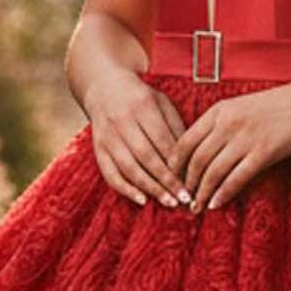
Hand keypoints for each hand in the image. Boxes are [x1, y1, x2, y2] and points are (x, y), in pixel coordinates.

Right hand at [84, 70, 188, 207]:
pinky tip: (141, 199)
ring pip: (129, 167)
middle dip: (166, 181)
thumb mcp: (161, 103)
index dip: (177, 164)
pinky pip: (109, 173)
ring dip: (150, 188)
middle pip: (146, 156)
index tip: (192, 182)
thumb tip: (191, 161)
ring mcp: (107, 136)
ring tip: (168, 202)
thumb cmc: (140, 98)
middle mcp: (122, 121)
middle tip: (184, 199)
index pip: (163, 141)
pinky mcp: (98, 149)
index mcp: (142, 106)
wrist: (103, 88)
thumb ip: (175, 128)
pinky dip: (125, 189)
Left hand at [173, 76, 290, 209]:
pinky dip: (223, 194)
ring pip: (213, 172)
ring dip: (201, 193)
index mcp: (219, 110)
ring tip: (196, 207)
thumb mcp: (240, 106)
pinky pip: (236, 178)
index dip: (175, 163)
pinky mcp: (263, 153)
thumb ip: (220, 123)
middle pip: (196, 160)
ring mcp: (245, 139)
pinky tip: (216, 205)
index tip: (171, 178)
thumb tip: (201, 148)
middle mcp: (227, 124)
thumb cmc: (276, 105)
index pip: (185, 140)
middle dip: (186, 183)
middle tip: (182, 198)